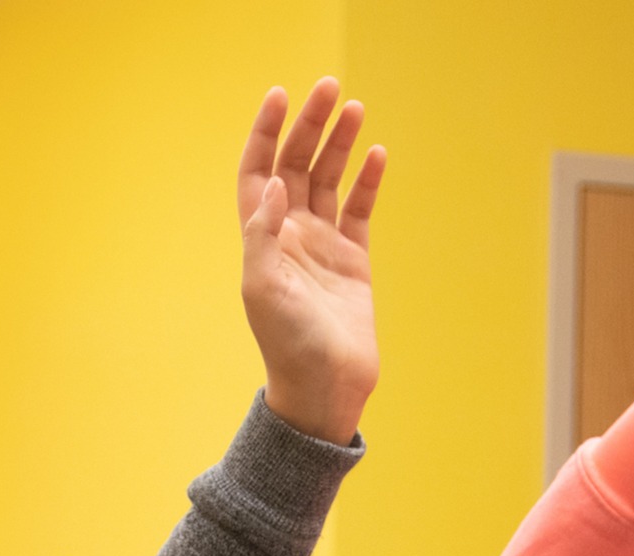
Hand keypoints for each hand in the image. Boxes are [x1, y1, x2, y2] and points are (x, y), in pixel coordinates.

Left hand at [238, 79, 384, 444]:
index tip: (281, 97)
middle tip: (330, 88)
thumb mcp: (263, 290)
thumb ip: (262, 235)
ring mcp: (322, 247)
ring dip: (339, 144)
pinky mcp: (354, 261)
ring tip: (355, 108)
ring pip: (329, 181)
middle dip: (310, 126)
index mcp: (261, 240)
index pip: (258, 172)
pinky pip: (359, 209)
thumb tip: (272, 183)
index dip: (265, 134)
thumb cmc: (287, 345)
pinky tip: (376, 154)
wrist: (325, 388)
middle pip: (296, 166)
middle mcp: (289, 237)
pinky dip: (366, 181)